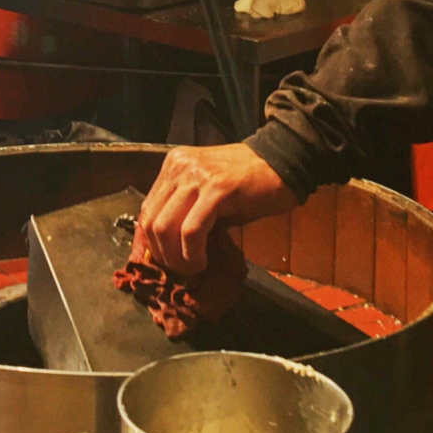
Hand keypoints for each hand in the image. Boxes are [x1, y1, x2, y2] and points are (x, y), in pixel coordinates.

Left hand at [136, 142, 296, 273]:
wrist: (285, 162)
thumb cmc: (249, 182)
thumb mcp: (209, 192)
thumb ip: (186, 210)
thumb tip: (169, 247)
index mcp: (174, 165)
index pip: (147, 209)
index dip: (153, 243)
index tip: (169, 261)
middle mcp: (179, 167)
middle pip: (151, 220)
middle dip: (162, 254)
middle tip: (182, 270)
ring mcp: (197, 175)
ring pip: (166, 227)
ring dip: (177, 257)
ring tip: (193, 268)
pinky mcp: (217, 189)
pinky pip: (192, 230)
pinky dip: (193, 253)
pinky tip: (203, 261)